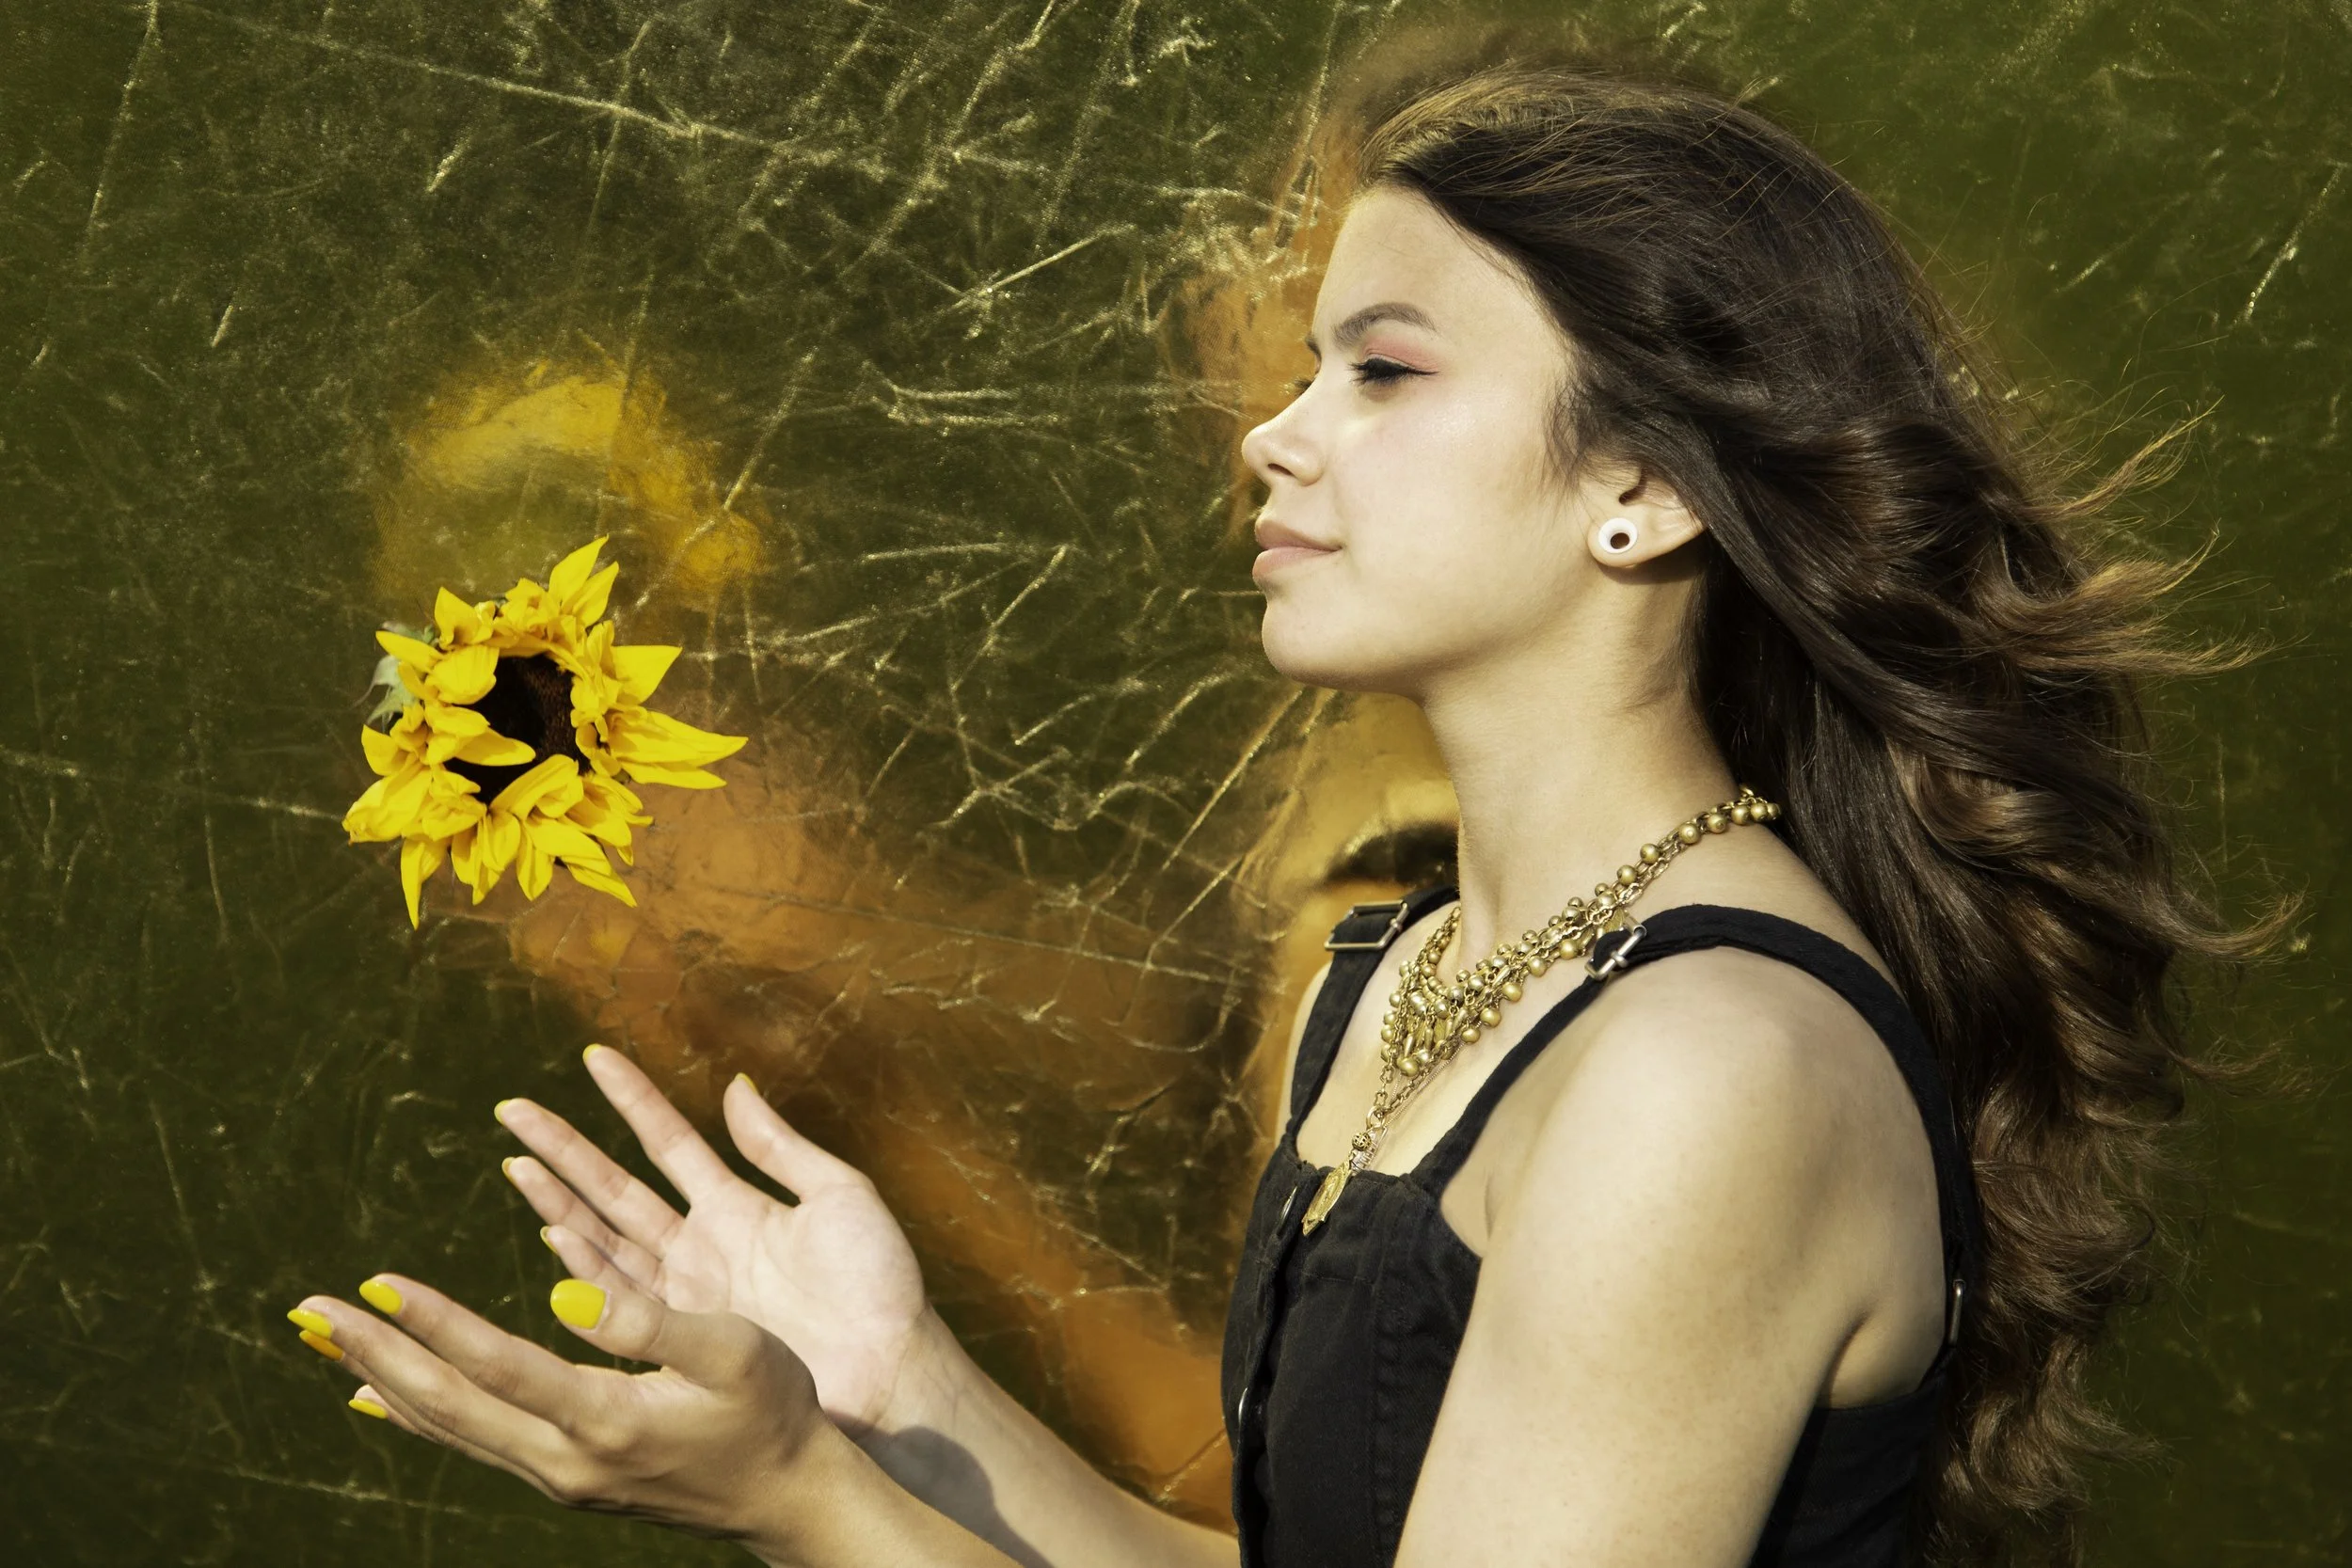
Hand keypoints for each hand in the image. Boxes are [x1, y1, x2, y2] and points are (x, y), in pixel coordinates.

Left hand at [293, 1271, 836, 1549]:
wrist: (788, 1494)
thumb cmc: (773, 1409)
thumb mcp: (735, 1348)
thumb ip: (650, 1318)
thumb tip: (563, 1288)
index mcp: (606, 1421)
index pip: (498, 1366)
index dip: (434, 1322)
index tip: (375, 1282)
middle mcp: (567, 1459)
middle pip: (449, 1404)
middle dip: (375, 1351)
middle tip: (308, 1308)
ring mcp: (559, 1475)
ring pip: (449, 1425)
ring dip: (381, 1377)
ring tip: (322, 1339)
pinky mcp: (563, 1475)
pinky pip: (471, 1439)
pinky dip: (417, 1411)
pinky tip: (382, 1396)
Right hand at [494, 1047, 931, 1435]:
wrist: (890, 1370)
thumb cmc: (879, 1283)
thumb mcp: (838, 1194)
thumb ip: (778, 1146)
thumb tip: (736, 1084)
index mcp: (737, 1205)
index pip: (668, 1139)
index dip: (631, 1098)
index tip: (593, 1056)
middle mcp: (702, 1246)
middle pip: (617, 1186)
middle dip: (565, 1148)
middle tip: (511, 1109)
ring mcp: (686, 1293)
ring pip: (605, 1236)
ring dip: (558, 1201)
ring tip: (515, 1161)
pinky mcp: (682, 1337)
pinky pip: (621, 1295)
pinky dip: (584, 1268)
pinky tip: (553, 1234)